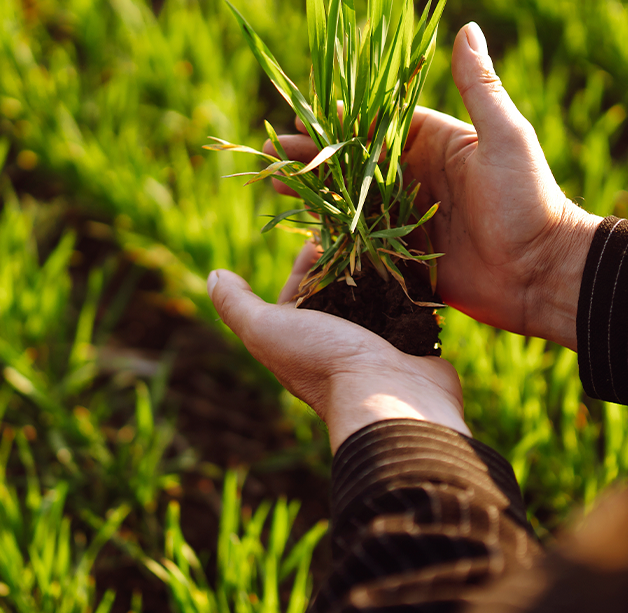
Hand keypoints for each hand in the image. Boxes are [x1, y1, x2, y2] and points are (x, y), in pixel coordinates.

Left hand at [208, 243, 469, 451]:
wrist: (388, 396)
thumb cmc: (322, 360)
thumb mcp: (266, 329)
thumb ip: (238, 305)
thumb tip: (215, 276)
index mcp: (299, 341)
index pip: (297, 292)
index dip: (305, 263)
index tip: (320, 235)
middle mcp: (335, 345)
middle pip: (337, 292)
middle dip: (344, 261)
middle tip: (357, 231)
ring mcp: (374, 345)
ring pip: (374, 297)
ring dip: (377, 270)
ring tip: (384, 240)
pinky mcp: (409, 342)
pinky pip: (407, 306)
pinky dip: (408, 285)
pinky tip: (412, 262)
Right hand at [269, 22, 600, 347]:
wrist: (543, 274)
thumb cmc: (531, 200)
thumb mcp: (505, 138)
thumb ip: (480, 86)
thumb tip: (468, 27)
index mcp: (436, 143)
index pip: (378, 121)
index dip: (341, 117)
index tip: (303, 111)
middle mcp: (417, 176)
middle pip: (353, 159)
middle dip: (314, 152)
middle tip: (273, 148)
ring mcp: (409, 216)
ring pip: (350, 197)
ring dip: (313, 189)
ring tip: (272, 181)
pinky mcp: (407, 255)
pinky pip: (362, 239)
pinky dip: (331, 231)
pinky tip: (298, 225)